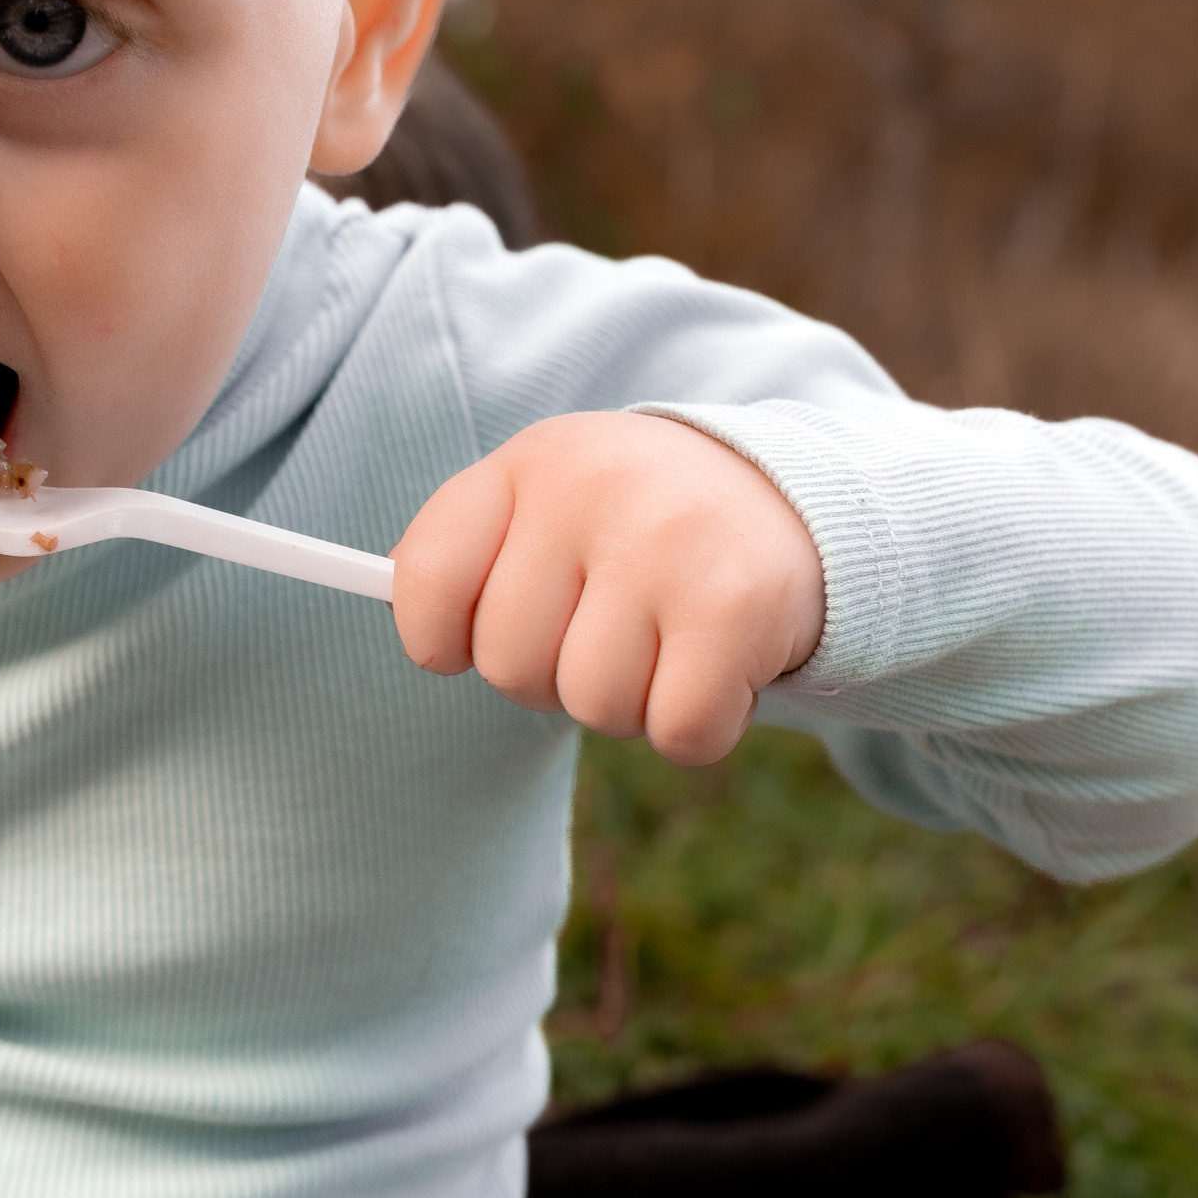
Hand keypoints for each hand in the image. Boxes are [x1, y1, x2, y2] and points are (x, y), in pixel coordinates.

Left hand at [392, 412, 826, 764]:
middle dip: (552, 676)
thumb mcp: (547, 504)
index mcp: (531, 465)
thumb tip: (405, 625)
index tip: (470, 640)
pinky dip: (695, 728)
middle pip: (509, 665)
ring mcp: (665, 545)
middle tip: (607, 630)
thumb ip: (465, 558)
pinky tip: (716, 668)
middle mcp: (592, 491)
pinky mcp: (735, 606)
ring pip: (593, 706)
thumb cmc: (637, 526)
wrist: (792, 497)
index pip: (424, 581)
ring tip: (666, 642)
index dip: (436, 639)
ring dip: (628, 704)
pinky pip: (676, 732)